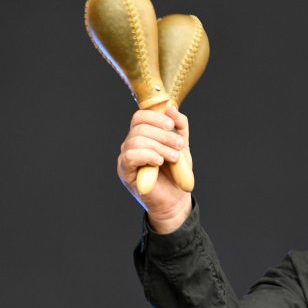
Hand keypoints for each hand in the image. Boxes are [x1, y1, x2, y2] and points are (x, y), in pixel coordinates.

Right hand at [118, 105, 192, 232]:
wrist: (176, 199)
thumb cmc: (176, 172)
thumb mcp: (182, 145)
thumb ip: (179, 126)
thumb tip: (171, 108)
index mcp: (142, 136)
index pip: (140, 117)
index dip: (155, 117)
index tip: (171, 125)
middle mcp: (131, 144)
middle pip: (139, 128)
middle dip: (163, 134)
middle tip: (178, 146)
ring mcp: (126, 158)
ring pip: (136, 141)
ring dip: (160, 147)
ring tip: (174, 157)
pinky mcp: (126, 172)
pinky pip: (130, 156)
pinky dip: (147, 155)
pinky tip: (159, 161)